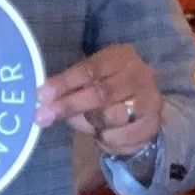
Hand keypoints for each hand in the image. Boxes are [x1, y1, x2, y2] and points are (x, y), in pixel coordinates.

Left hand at [35, 44, 163, 155]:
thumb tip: (44, 100)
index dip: (65, 82)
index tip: (42, 95)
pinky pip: (119, 135)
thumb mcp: (89, 84)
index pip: (91, 68)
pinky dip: (105, 137)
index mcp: (121, 56)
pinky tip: (103, 133)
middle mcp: (139, 74)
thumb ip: (70, 89)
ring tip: (84, 122)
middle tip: (43, 116)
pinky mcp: (152, 124)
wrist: (141, 115)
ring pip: (110, 115)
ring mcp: (149, 99)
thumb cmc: (108, 94)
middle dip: (69, 105)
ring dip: (90, 122)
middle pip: (101, 92)